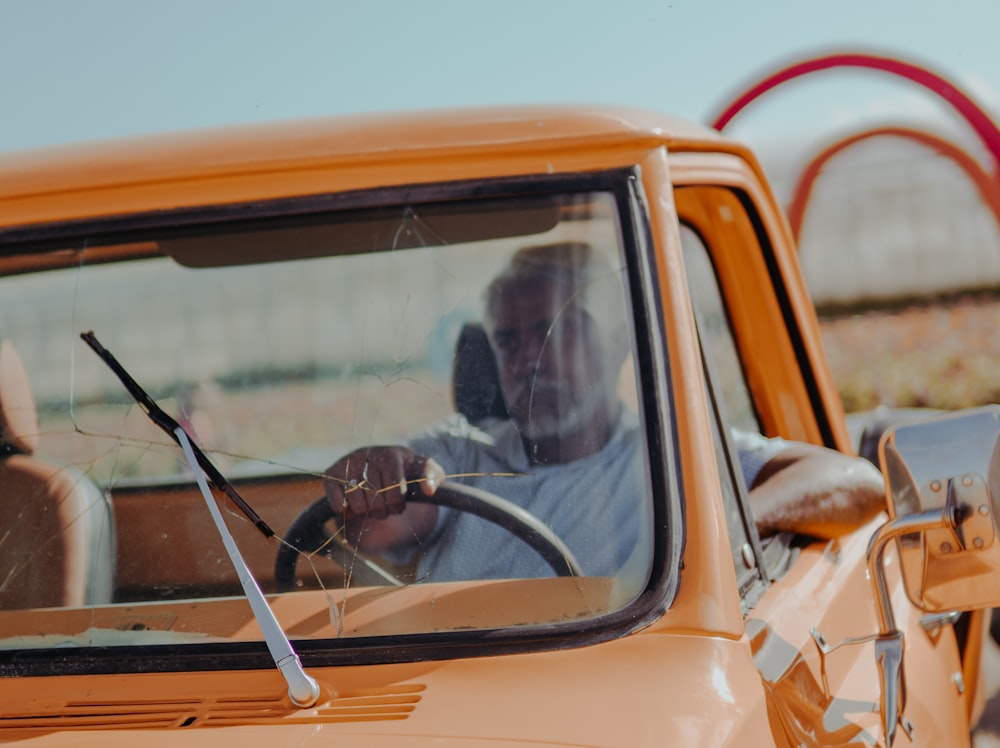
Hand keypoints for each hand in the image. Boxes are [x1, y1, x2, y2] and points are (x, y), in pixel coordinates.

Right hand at [323, 446, 443, 520]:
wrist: (384, 461)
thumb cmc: (408, 470)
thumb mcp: (426, 471)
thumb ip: (433, 478)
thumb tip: (428, 490)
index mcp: (391, 454)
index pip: (395, 491)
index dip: (398, 505)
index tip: (399, 505)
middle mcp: (366, 454)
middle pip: (375, 500)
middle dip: (382, 511)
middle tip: (385, 508)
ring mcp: (347, 462)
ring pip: (355, 503)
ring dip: (365, 513)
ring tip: (371, 506)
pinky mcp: (331, 473)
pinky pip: (336, 502)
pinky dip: (345, 511)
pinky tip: (353, 506)